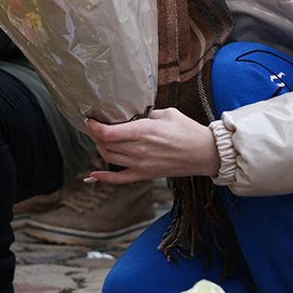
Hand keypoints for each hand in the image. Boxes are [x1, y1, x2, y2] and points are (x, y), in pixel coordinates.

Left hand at [84, 109, 217, 182]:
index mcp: (144, 131)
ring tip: (99, 140)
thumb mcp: (167, 113)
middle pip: (105, 145)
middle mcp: (139, 149)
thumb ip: (147, 115)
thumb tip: (134, 116)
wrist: (204, 153)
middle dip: (94, 135)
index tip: (89, 119)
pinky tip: (92, 176)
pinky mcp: (145, 175)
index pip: (108, 133)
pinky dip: (103, 178)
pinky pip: (119, 179)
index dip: (93, 127)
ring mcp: (141, 165)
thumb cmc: (188, 130)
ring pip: (109, 158)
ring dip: (99, 148)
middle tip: (93, 127)